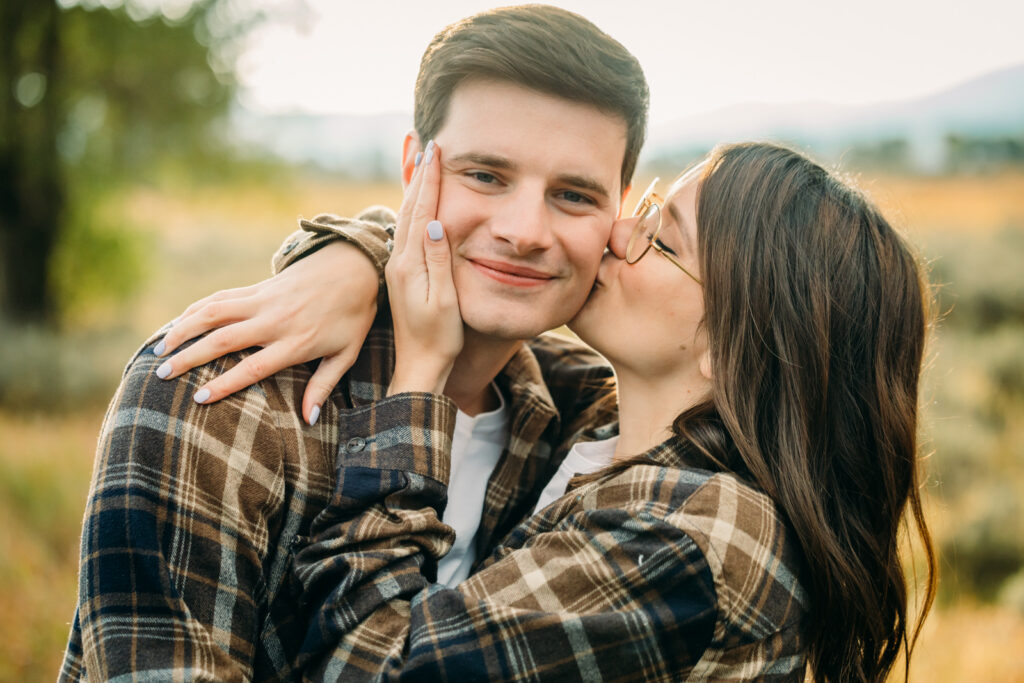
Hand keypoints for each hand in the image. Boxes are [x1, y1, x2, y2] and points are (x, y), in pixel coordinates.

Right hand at [154, 240, 378, 423]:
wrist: (354, 267)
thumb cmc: (352, 316)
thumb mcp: (346, 354)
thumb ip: (324, 386)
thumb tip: (309, 420)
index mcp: (296, 342)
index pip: (254, 367)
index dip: (225, 383)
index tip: (199, 398)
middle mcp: (274, 320)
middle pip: (223, 340)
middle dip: (189, 358)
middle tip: (162, 375)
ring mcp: (263, 300)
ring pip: (213, 313)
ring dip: (182, 330)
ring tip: (159, 351)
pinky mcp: (257, 287)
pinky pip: (219, 298)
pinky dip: (195, 310)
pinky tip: (177, 325)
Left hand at [385, 140, 462, 394]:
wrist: (420, 367)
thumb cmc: (439, 339)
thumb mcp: (443, 301)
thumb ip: (438, 261)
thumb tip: (434, 223)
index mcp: (409, 264)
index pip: (421, 211)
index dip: (430, 179)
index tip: (436, 150)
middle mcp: (399, 261)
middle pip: (409, 207)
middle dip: (419, 175)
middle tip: (426, 143)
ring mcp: (399, 268)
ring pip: (407, 217)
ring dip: (415, 188)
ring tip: (420, 162)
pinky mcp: (403, 275)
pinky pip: (408, 232)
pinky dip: (414, 210)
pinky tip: (418, 204)